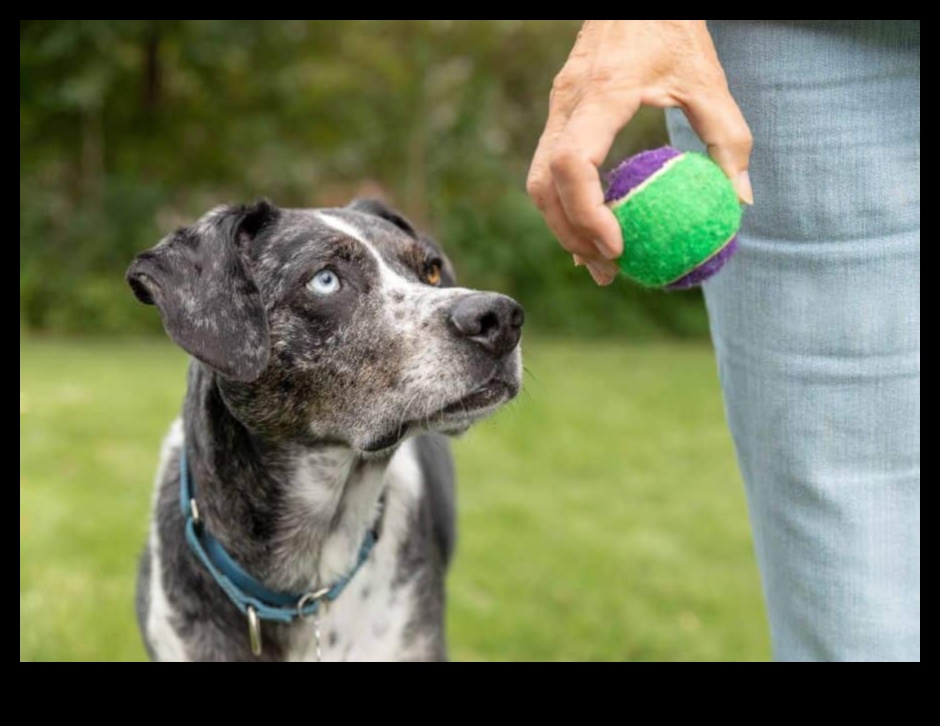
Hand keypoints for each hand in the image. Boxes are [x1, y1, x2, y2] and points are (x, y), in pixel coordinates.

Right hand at [527, 20, 753, 284]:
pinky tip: (590, 230)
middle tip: (607, 269)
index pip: (571, 163)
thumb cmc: (673, 28)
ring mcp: (557, 108)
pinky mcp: (559, 113)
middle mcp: (567, 103)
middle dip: (570, 234)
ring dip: (563, 226)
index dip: (586, 212)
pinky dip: (565, 205)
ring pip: (538, 182)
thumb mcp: (709, 78)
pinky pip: (548, 169)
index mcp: (601, 93)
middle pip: (544, 185)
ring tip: (598, 261)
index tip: (617, 245)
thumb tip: (740, 201)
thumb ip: (727, 137)